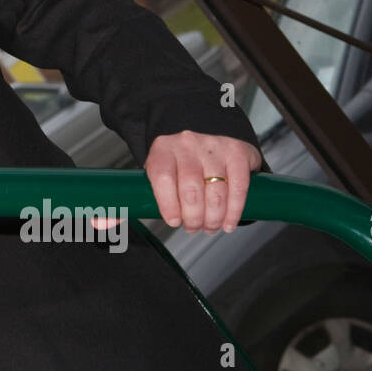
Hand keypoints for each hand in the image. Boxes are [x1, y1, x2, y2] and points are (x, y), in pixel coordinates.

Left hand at [145, 130, 261, 234]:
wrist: (205, 143)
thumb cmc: (179, 165)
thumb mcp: (160, 173)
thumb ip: (150, 195)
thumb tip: (133, 223)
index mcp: (163, 149)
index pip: (162, 177)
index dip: (168, 204)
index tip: (174, 222)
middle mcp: (187, 144)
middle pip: (191, 188)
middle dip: (193, 217)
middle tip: (193, 228)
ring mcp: (213, 146)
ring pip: (215, 191)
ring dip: (214, 217)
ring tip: (210, 226)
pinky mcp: (237, 152)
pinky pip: (238, 187)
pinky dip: (234, 210)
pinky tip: (228, 222)